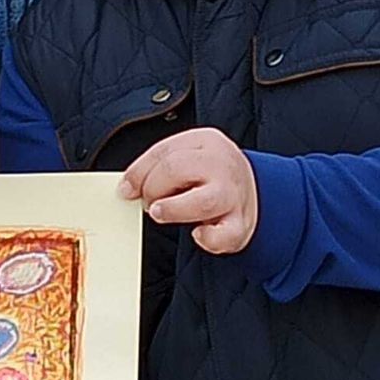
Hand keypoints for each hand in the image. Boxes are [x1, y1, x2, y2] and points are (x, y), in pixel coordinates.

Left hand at [119, 128, 257, 254]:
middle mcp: (222, 165)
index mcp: (205, 141)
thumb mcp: (186, 155)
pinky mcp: (241, 223)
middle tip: (149, 203)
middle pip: (177, 170)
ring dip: (173, 210)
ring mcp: (234, 195)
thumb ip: (155, 166)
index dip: (138, 174)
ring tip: (160, 213)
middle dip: (152, 189)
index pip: (163, 153)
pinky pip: (224, 235)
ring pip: (202, 202)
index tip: (126, 190)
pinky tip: (197, 234)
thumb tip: (126, 189)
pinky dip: (208, 238)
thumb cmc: (209, 172)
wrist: (253, 186)